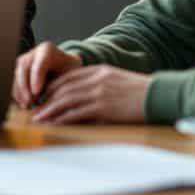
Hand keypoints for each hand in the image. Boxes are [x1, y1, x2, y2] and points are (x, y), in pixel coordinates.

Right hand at [12, 42, 81, 107]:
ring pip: (16, 75)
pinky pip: (14, 81)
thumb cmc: (69, 71)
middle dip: (24, 87)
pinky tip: (22, 105)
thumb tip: (53, 101)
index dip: (36, 78)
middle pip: (24, 69)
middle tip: (28, 102)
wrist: (64, 66)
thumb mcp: (70, 75)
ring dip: (19, 92)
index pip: (39, 63)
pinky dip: (17, 93)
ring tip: (25, 106)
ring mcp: (24, 60)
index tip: (36, 93)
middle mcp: (32, 53)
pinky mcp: (19, 70)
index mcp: (47, 50)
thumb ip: (61, 84)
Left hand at [30, 65, 149, 124]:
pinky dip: (62, 119)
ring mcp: (99, 92)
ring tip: (38, 118)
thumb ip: (101, 84)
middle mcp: (96, 79)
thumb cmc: (141, 92)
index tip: (43, 96)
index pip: (68, 77)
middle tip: (35, 109)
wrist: (159, 95)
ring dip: (49, 110)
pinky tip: (54, 124)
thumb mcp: (117, 81)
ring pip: (66, 100)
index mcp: (99, 70)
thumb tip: (86, 95)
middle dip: (46, 99)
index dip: (53, 87)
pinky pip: (77, 112)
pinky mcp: (103, 106)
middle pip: (63, 88)